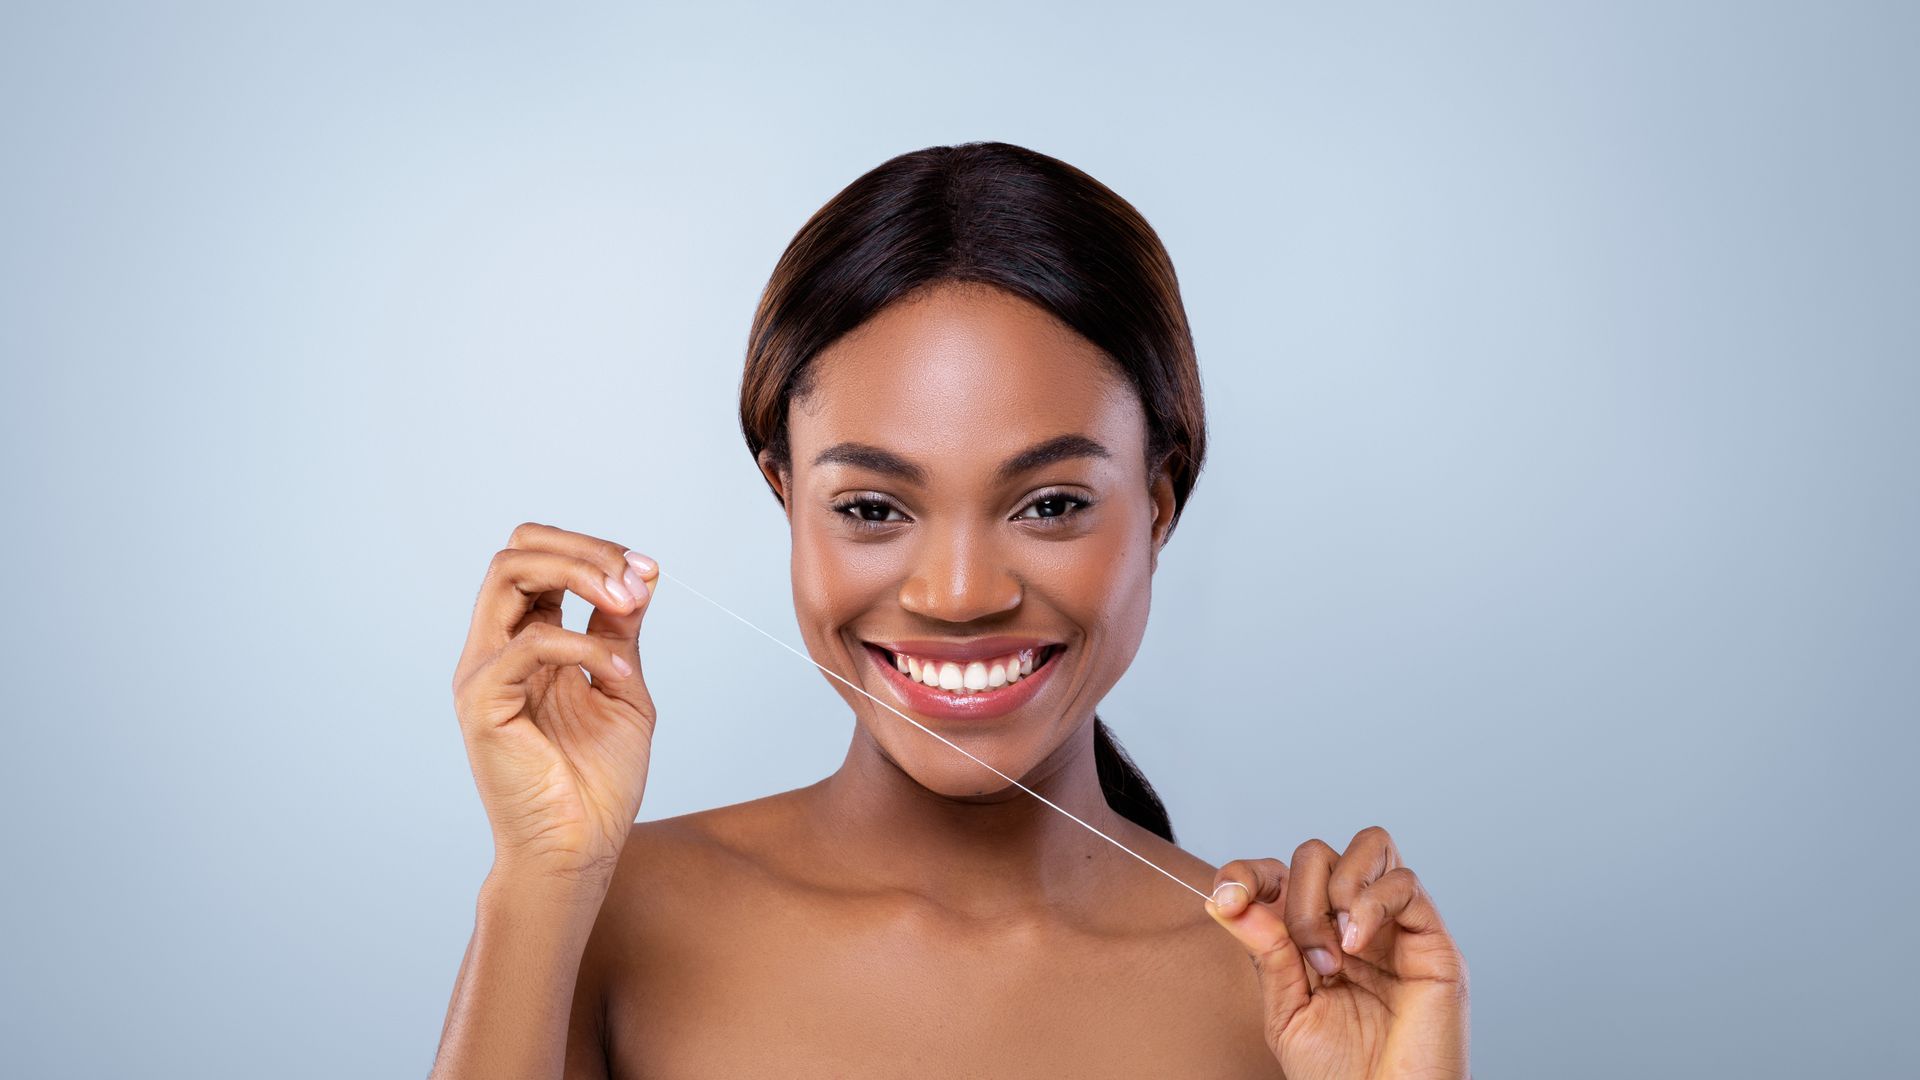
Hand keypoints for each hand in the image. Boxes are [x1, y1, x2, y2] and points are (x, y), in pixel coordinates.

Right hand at [450, 522, 660, 885]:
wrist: (581, 848)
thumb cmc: (598, 781)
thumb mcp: (622, 687)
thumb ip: (621, 631)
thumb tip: (642, 573)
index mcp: (527, 642)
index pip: (539, 559)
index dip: (592, 550)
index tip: (647, 570)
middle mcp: (496, 649)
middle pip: (516, 552)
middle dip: (583, 548)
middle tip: (635, 575)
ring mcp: (483, 673)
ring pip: (507, 576)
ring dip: (577, 572)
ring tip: (625, 600)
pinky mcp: (484, 703)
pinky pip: (527, 643)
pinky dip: (582, 644)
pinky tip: (613, 671)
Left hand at [1205, 827, 1469, 1079]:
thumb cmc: (1340, 1075)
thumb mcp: (1286, 1012)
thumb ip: (1266, 953)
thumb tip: (1226, 899)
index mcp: (1315, 937)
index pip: (1280, 873)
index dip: (1248, 874)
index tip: (1227, 900)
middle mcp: (1355, 923)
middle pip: (1320, 854)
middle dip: (1299, 896)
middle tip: (1310, 958)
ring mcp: (1397, 928)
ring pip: (1370, 846)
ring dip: (1338, 888)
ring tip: (1337, 950)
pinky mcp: (1433, 942)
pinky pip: (1405, 883)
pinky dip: (1372, 903)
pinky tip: (1357, 946)